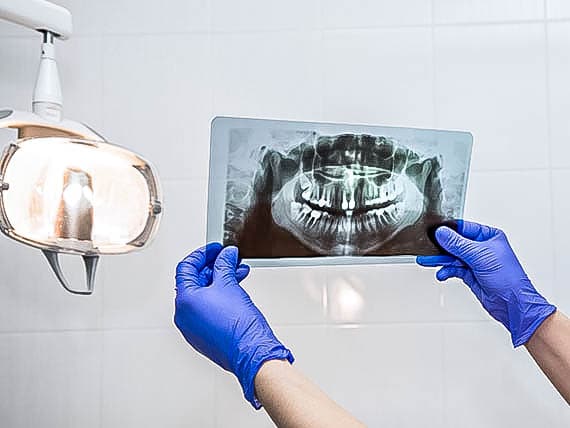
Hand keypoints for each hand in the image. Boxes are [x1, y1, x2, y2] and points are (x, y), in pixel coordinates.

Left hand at [174, 243, 293, 407]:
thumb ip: (224, 265)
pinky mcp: (205, 335)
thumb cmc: (240, 327)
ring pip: (203, 295)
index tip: (216, 249)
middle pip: (194, 281)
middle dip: (214, 267)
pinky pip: (208, 309)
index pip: (187, 268)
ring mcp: (194, 327)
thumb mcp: (230, 285)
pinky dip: (220, 296)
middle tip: (229, 259)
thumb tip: (226, 255)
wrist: (252, 353)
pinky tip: (235, 290)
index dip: (203, 254)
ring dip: (220, 281)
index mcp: (184, 301)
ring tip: (238, 273)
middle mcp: (184, 315)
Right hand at [417, 221, 555, 346]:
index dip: (448, 230)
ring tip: (427, 261)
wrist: (512, 304)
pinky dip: (446, 270)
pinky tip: (442, 273)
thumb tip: (442, 233)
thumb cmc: (508, 279)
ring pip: (452, 256)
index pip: (464, 228)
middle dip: (441, 247)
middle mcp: (482, 247)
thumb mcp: (479, 256)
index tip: (434, 232)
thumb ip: (458, 243)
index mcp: (489, 236)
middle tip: (427, 248)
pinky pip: (453, 268)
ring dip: (441, 260)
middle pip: (455, 242)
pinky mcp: (471, 274)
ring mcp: (476, 261)